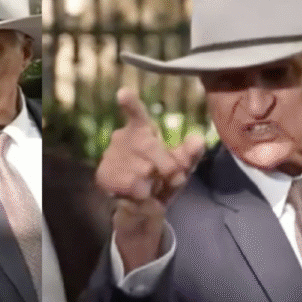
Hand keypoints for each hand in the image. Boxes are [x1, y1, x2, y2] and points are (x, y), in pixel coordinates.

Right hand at [96, 88, 204, 271]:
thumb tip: (198, 138)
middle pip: (150, 147)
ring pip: (143, 169)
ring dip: (154, 183)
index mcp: (141, 131)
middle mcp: (122, 138)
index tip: (123, 93)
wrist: (141, 208)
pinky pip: (132, 184)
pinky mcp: (104, 174)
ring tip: (150, 186)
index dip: (130, 103)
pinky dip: (142, 193)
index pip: (136, 114)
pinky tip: (137, 193)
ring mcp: (110, 156)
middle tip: (172, 178)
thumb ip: (189, 153)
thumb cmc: (161, 180)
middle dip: (166, 166)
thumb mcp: (180, 167)